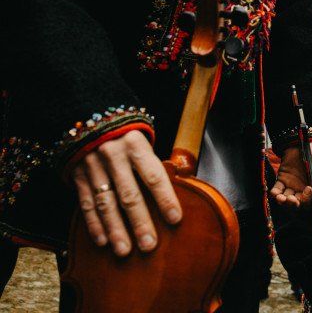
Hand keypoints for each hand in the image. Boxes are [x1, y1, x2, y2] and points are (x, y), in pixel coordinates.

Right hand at [71, 130, 181, 256]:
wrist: (88, 119)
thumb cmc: (126, 138)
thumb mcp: (143, 142)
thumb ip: (153, 165)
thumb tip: (176, 192)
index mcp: (136, 146)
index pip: (153, 175)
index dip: (165, 198)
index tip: (175, 219)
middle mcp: (114, 156)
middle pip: (129, 194)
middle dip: (140, 222)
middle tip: (149, 245)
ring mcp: (93, 167)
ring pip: (106, 203)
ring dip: (116, 229)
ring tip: (125, 250)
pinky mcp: (78, 176)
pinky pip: (87, 203)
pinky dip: (94, 224)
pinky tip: (103, 241)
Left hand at [269, 142, 311, 207]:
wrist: (302, 140)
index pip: (309, 202)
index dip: (308, 200)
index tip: (308, 190)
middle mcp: (302, 189)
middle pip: (297, 203)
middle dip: (293, 204)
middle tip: (291, 199)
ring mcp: (291, 184)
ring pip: (286, 199)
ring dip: (283, 201)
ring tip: (281, 198)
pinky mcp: (282, 178)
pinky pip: (277, 189)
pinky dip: (274, 193)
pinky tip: (275, 193)